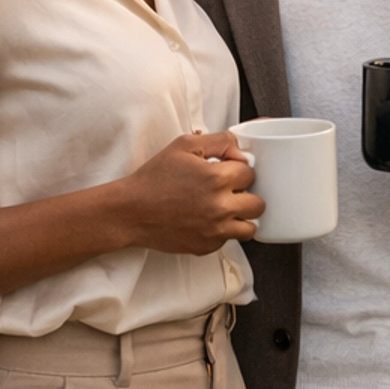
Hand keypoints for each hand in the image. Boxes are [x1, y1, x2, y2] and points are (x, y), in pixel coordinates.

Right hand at [116, 132, 262, 253]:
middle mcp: (220, 207)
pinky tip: (207, 220)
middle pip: (258, 203)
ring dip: (242, 217)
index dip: (239, 170)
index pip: (251, 174)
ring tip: (226, 209)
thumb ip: (219, 141)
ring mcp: (215, 231)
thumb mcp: (184, 145)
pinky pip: (229, 240)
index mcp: (216, 179)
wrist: (131, 212)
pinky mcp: (207, 247)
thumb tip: (240, 151)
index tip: (227, 172)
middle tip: (230, 191)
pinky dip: (223, 231)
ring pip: (250, 228)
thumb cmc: (154, 179)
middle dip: (247, 194)